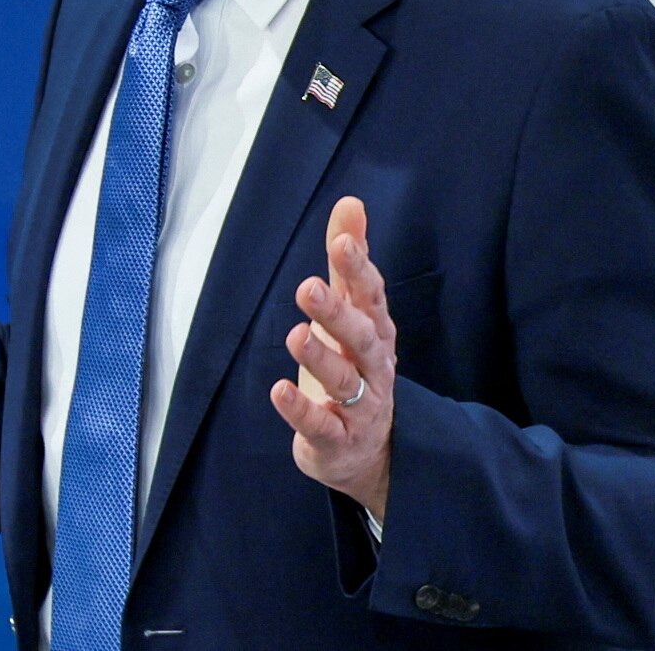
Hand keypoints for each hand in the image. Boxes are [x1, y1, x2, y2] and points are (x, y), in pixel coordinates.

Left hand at [269, 195, 395, 522]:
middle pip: (361, 337)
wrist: (368, 451)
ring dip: (320, 357)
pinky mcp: (337, 439)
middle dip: (337, 312)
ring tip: (294, 334)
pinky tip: (278, 391)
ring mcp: (359, 406)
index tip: (342, 242)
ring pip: (344, 380)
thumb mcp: (352, 312)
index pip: (372, 296)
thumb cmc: (356, 366)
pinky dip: (301, 410)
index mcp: (375, 331)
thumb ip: (350, 262)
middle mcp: (374, 366)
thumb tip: (350, 203)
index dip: (359, 269)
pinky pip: (321, 425)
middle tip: (308, 286)